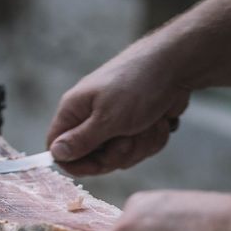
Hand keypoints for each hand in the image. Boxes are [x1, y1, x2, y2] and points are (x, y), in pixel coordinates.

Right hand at [46, 44, 189, 175]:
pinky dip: (153, 138)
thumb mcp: (107, 118)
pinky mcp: (138, 125)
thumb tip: (54, 154)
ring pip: (122, 156)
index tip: (97, 164)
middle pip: (94, 158)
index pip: (58, 148)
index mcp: (75, 110)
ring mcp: (116, 122)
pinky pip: (141, 148)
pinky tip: (159, 121)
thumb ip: (80, 140)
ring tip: (148, 122)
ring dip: (140, 144)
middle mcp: (92, 117)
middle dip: (118, 153)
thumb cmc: (137, 86)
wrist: (176, 67)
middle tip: (128, 135)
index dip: (75, 163)